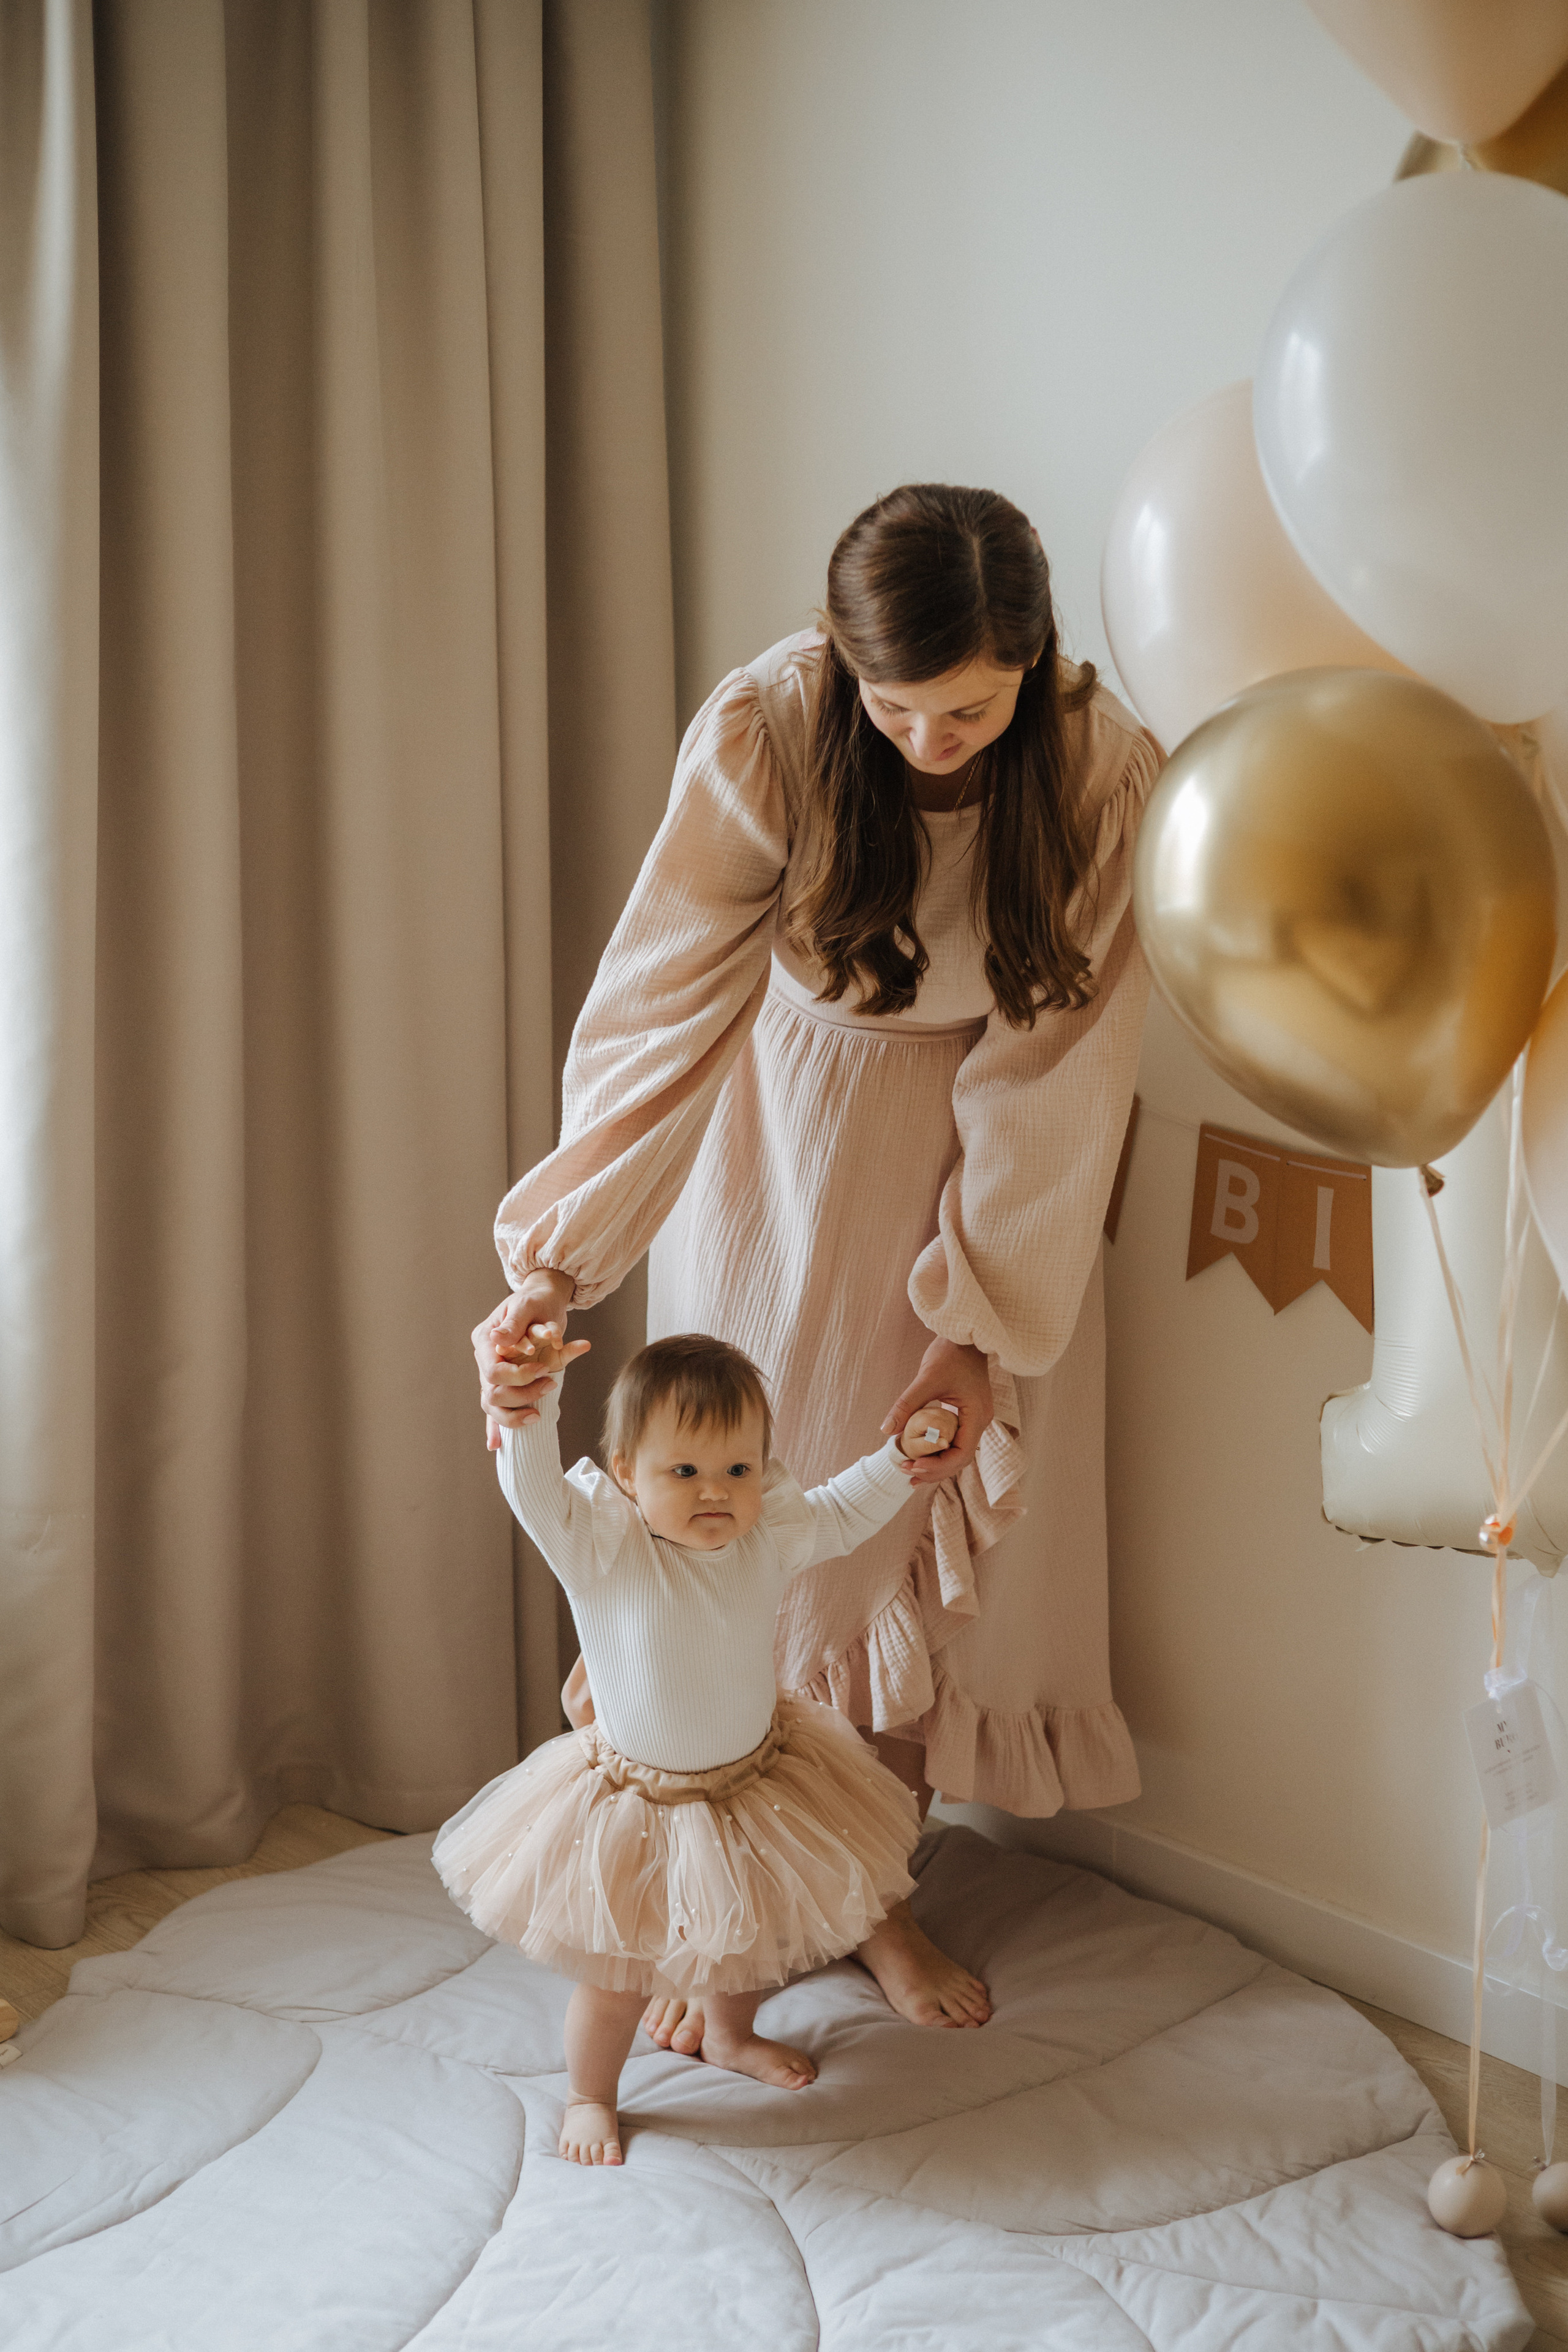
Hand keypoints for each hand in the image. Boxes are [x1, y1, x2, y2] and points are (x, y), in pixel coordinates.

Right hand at [474, 1268, 575, 1449]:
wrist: (543, 1300)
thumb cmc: (536, 1299)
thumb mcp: (526, 1304)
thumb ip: (514, 1323)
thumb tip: (499, 1340)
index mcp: (485, 1339)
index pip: (492, 1370)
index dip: (517, 1376)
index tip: (543, 1370)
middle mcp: (485, 1358)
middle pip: (492, 1391)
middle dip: (522, 1394)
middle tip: (550, 1384)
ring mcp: (492, 1372)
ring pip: (493, 1405)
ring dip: (515, 1414)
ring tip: (538, 1415)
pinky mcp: (504, 1382)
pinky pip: (496, 1409)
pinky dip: (496, 1427)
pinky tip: (495, 1446)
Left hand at [881, 1340, 991, 1487]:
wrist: (965, 1335)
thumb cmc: (951, 1353)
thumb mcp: (926, 1379)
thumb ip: (907, 1405)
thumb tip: (886, 1429)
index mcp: (976, 1415)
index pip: (961, 1453)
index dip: (938, 1465)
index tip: (914, 1465)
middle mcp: (980, 1421)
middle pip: (959, 1458)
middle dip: (934, 1469)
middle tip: (907, 1472)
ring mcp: (974, 1419)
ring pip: (957, 1452)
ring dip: (935, 1463)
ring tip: (910, 1471)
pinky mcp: (966, 1415)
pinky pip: (954, 1440)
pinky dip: (937, 1450)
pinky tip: (920, 1455)